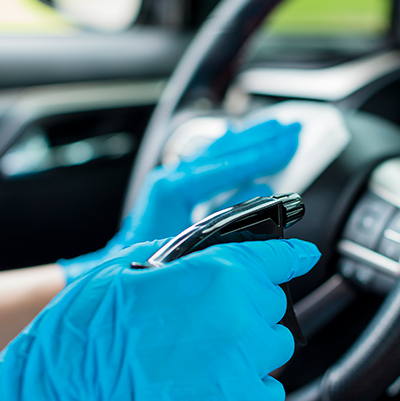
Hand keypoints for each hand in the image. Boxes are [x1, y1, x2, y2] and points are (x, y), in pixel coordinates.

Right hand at [0, 239, 320, 400]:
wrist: (71, 383)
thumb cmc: (96, 323)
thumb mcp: (138, 263)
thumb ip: (191, 257)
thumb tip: (215, 256)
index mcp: (221, 271)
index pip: (281, 258)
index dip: (294, 256)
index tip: (303, 256)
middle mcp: (242, 312)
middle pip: (273, 304)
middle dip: (250, 307)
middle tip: (211, 319)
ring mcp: (244, 359)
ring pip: (276, 347)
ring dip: (252, 346)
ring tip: (210, 352)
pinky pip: (270, 389)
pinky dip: (252, 385)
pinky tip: (218, 379)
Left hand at [57, 119, 300, 282]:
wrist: (108, 273)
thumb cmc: (141, 266)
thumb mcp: (186, 247)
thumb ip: (223, 225)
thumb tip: (255, 199)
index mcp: (173, 189)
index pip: (225, 163)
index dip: (259, 153)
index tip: (286, 142)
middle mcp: (173, 179)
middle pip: (225, 149)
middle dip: (260, 137)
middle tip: (291, 127)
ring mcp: (174, 184)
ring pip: (219, 154)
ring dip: (251, 144)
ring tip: (278, 132)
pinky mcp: (176, 195)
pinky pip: (213, 169)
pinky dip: (237, 163)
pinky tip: (254, 165)